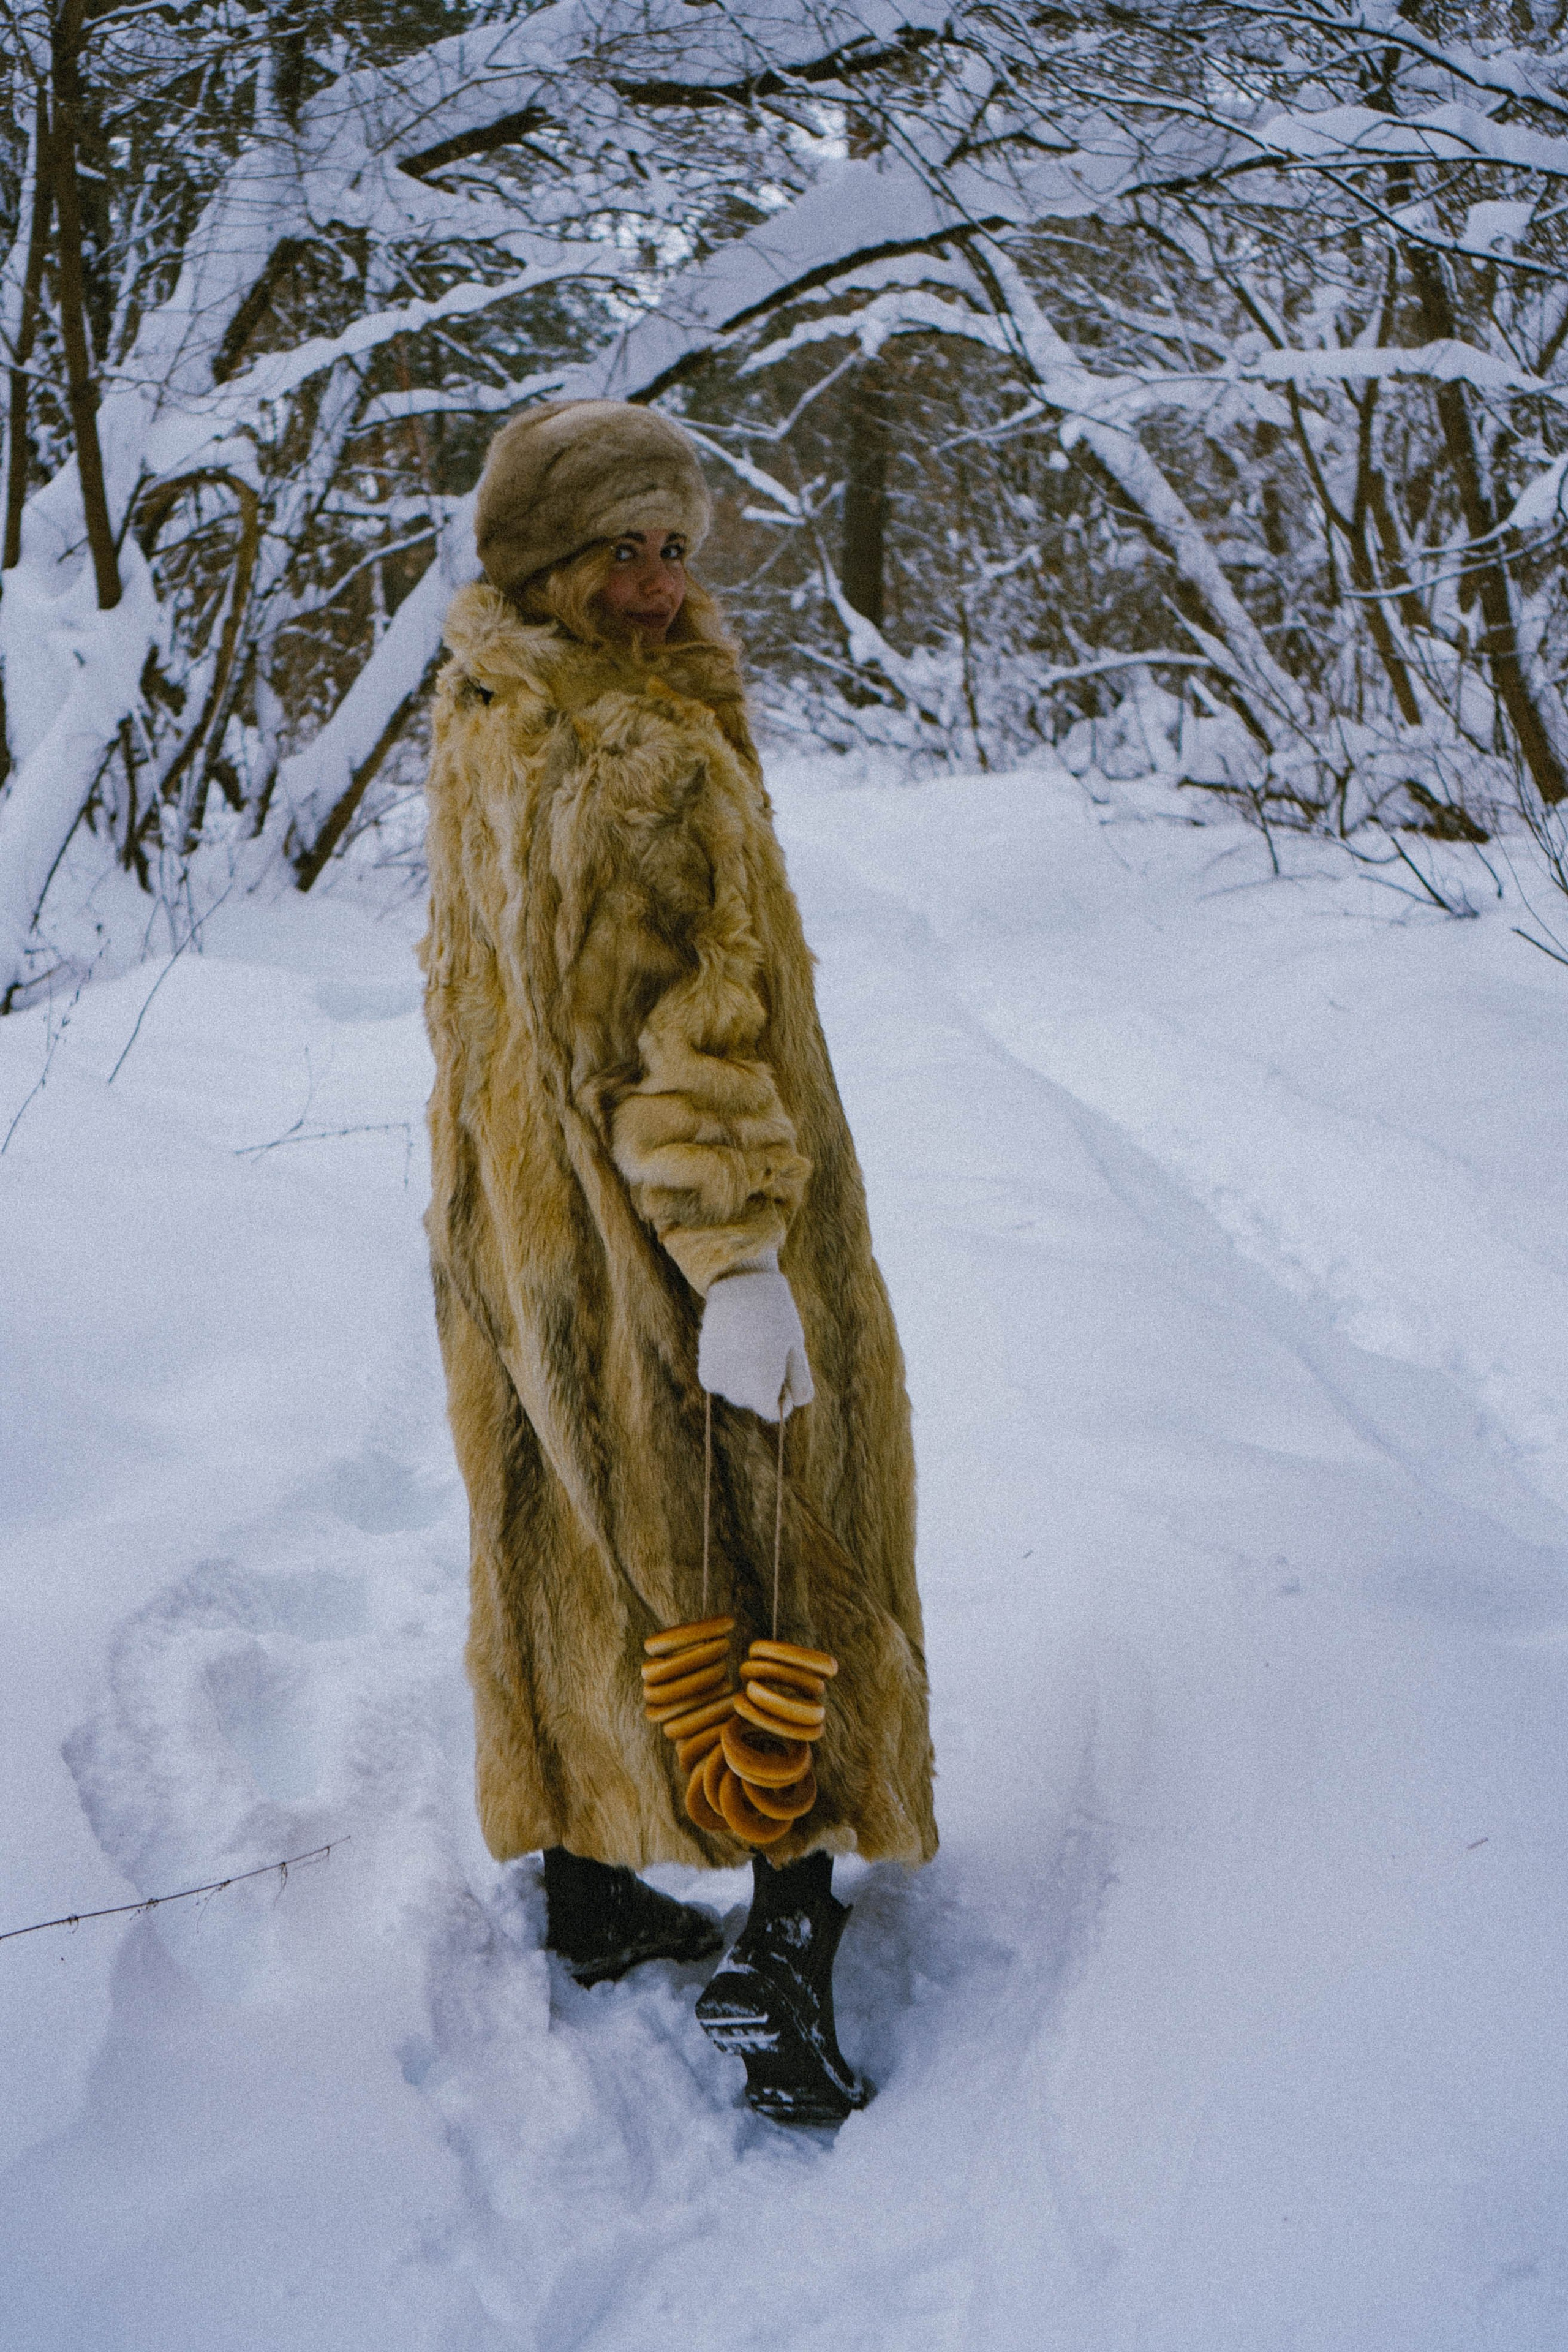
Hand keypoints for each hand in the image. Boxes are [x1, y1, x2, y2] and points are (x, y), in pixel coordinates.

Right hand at [698, 1259, 813, 1420]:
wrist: (740, 1285)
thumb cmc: (776, 1315)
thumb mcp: (795, 1346)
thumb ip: (800, 1380)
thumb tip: (798, 1402)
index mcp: (763, 1388)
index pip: (774, 1412)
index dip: (783, 1395)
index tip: (784, 1368)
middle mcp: (737, 1391)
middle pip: (754, 1401)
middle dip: (763, 1384)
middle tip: (767, 1347)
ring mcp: (718, 1381)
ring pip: (737, 1392)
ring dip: (745, 1376)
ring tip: (749, 1342)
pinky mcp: (705, 1371)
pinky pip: (721, 1382)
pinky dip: (728, 1370)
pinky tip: (733, 1346)